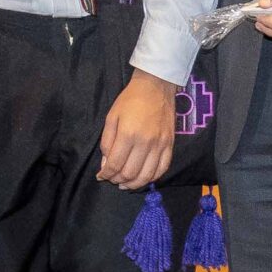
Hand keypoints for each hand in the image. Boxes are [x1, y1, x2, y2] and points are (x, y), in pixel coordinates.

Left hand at [97, 69, 177, 189]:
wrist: (155, 87)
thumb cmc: (130, 100)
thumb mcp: (111, 117)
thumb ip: (107, 142)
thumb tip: (106, 164)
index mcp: (128, 135)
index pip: (116, 164)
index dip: (106, 174)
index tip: (101, 176)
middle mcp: (145, 143)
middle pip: (131, 173)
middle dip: (118, 180)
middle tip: (112, 179)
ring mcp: (160, 145)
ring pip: (147, 175)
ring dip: (134, 184)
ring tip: (125, 184)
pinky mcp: (170, 145)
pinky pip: (162, 168)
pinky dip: (152, 178)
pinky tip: (143, 178)